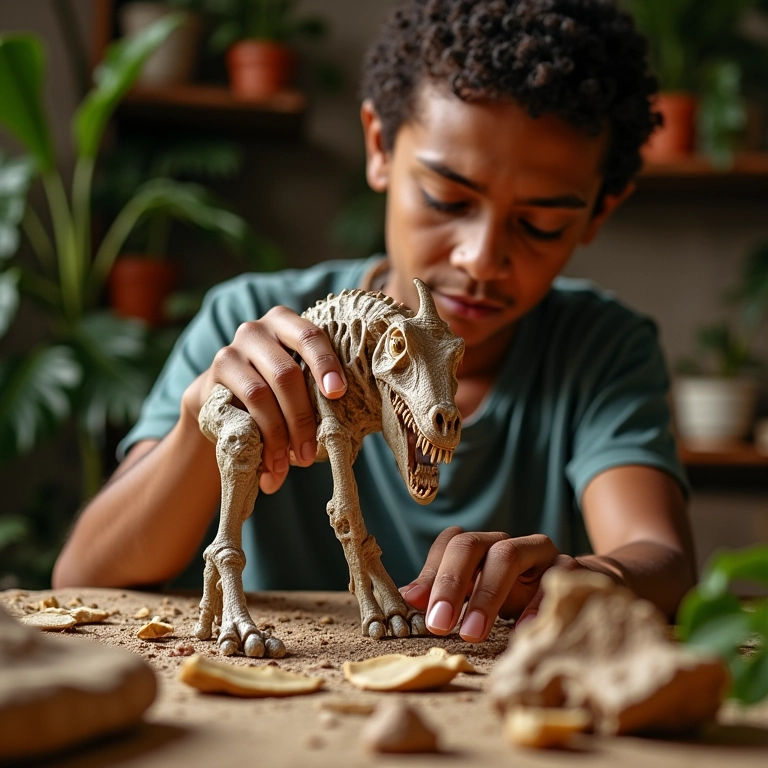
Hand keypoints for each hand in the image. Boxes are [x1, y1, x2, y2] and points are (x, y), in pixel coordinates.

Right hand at [182, 306, 346, 493]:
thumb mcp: (298, 380)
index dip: (325, 364)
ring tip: (292, 461)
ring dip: (279, 435)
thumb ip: (317, 392)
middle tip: (310, 453)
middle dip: (302, 418)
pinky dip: (261, 438)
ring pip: (262, 394)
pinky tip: (272, 463)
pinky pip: (240, 409)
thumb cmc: (277, 389)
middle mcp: (258, 330)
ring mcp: (233, 350)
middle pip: (287, 374)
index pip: (310, 337)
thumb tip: (339, 436)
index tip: (338, 393)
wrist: (224, 395)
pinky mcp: (215, 376)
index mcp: (288, 324)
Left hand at [399, 526, 584, 641]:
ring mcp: (538, 552)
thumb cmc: (519, 595)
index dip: (431, 572)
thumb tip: (407, 597)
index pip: (449, 544)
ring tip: (472, 632)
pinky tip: (521, 631)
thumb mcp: (480, 595)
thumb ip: (445, 593)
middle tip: (438, 623)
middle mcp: (506, 542)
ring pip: (508, 554)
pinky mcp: (569, 567)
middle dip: (451, 582)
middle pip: (472, 544)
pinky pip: (552, 577)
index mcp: (481, 547)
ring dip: (486, 594)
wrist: (576, 591)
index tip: (415, 604)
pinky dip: (536, 604)